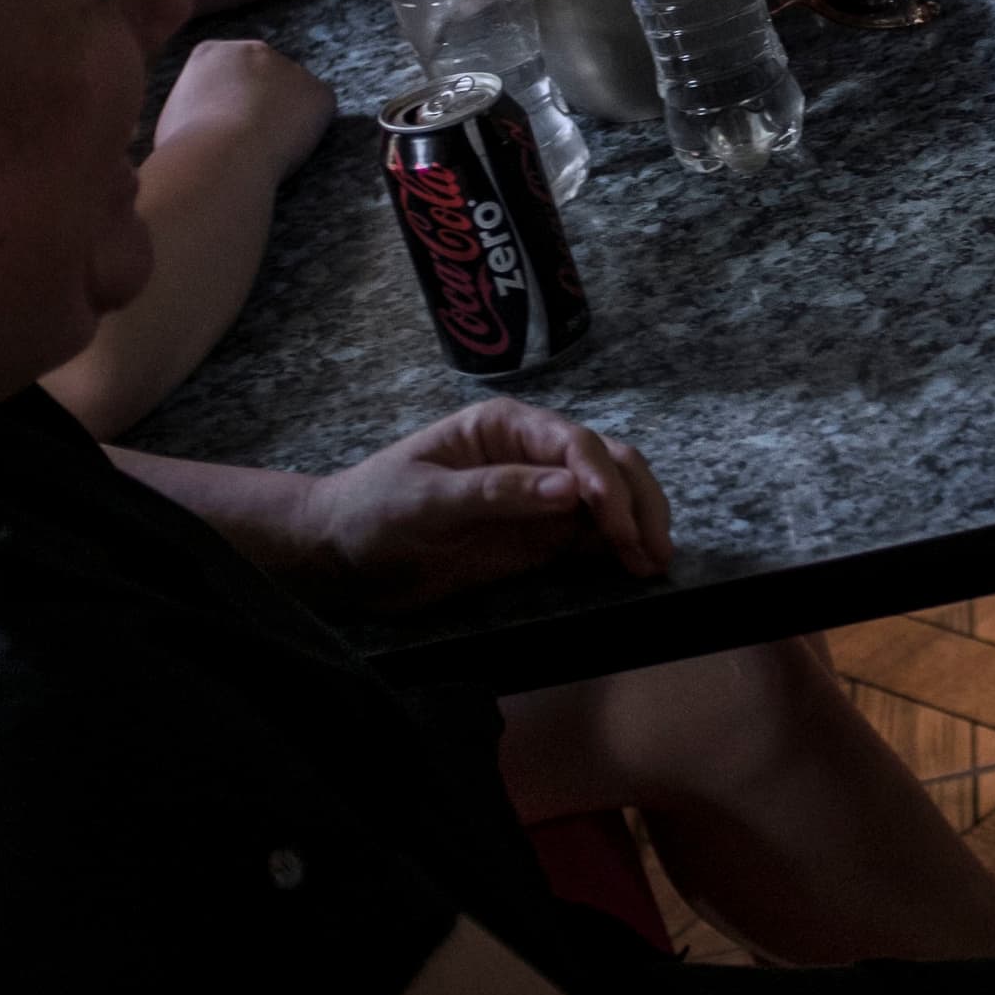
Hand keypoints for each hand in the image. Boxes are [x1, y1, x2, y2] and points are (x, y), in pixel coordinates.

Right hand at [156, 37, 333, 184]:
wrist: (223, 155)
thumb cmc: (186, 146)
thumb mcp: (170, 117)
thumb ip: (188, 106)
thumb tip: (190, 121)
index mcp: (209, 53)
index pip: (222, 71)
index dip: (224, 101)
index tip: (220, 126)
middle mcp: (252, 50)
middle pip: (260, 75)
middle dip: (257, 102)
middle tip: (246, 140)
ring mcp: (290, 67)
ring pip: (290, 94)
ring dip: (283, 116)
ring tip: (263, 151)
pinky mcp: (320, 92)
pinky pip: (317, 112)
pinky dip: (309, 132)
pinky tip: (288, 152)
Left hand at [297, 402, 672, 612]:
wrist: (341, 557)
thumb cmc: (373, 510)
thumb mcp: (426, 499)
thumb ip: (496, 492)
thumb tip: (569, 488)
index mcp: (505, 427)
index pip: (573, 444)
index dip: (603, 480)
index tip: (616, 522)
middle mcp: (534, 455)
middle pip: (608, 464)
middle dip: (637, 501)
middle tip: (651, 549)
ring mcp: (541, 499)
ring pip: (612, 499)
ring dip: (638, 524)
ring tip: (653, 562)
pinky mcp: (541, 540)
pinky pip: (592, 538)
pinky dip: (619, 548)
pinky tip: (636, 566)